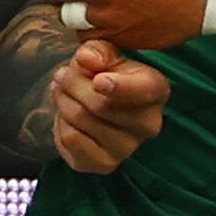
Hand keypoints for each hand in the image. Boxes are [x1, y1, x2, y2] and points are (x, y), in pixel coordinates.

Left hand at [50, 38, 171, 173]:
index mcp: (155, 89)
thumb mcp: (104, 54)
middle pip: (100, 104)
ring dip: (62, 100)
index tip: (99, 81)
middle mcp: (148, 124)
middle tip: (64, 75)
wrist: (91, 103)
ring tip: (64, 92)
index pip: (145, 89)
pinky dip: (60, 123)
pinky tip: (67, 116)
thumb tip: (87, 58)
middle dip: (72, 83)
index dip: (120, 86)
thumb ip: (97, 51)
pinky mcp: (103, 164)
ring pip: (80, 119)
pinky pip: (70, 139)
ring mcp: (127, 148)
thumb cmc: (103, 74)